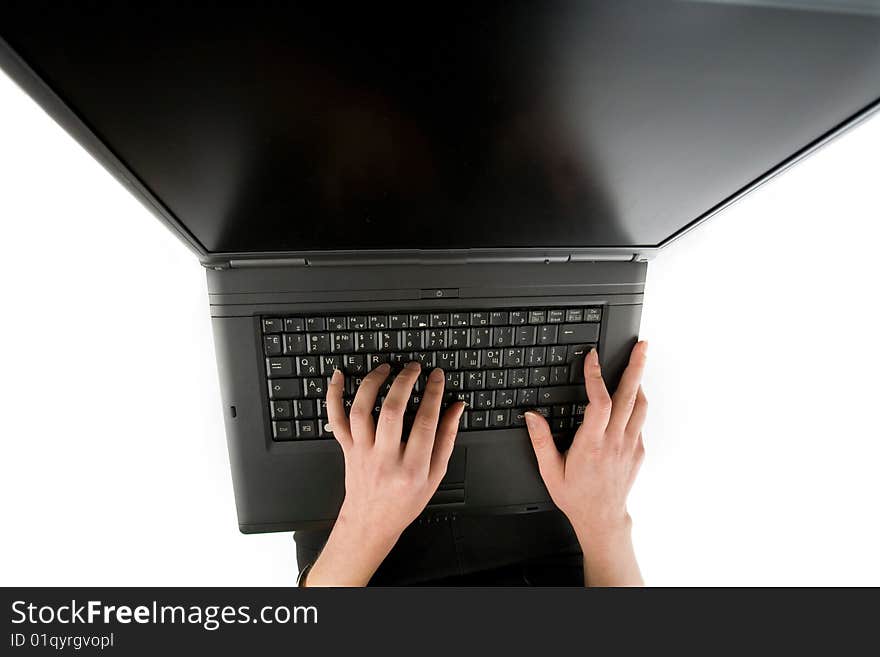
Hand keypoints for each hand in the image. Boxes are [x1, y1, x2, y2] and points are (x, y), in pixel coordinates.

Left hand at [304, 362, 465, 585]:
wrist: (371, 522)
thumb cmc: (405, 500)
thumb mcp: (436, 476)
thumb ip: (446, 439)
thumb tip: (456, 408)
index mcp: (412, 468)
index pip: (425, 421)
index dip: (433, 393)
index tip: (437, 376)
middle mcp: (385, 458)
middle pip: (391, 412)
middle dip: (404, 382)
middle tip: (413, 367)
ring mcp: (362, 452)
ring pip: (362, 411)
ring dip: (372, 383)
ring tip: (386, 367)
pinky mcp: (346, 449)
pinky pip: (336, 420)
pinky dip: (334, 396)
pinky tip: (339, 376)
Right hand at [525, 341, 647, 585]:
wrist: (603, 519)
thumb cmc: (576, 496)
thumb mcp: (549, 471)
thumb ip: (541, 441)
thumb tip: (532, 416)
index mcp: (592, 444)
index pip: (600, 403)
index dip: (596, 377)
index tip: (592, 357)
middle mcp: (615, 442)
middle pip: (630, 396)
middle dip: (636, 367)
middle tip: (642, 345)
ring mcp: (630, 445)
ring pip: (640, 406)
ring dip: (640, 381)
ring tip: (638, 363)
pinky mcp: (638, 450)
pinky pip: (640, 420)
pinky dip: (637, 402)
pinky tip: (630, 395)